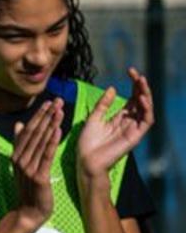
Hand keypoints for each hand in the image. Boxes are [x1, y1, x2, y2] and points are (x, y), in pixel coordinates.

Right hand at [11, 98, 61, 228]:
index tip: (49, 102)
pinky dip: (52, 142)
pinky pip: (46, 156)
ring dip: (51, 125)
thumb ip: (21, 145)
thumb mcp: (23, 165)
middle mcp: (20, 159)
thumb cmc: (29, 188)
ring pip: (41, 142)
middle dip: (46, 116)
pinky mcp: (38, 176)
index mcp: (16, 155)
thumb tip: (19, 125)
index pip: (28, 131)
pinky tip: (58, 130)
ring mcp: (28, 168)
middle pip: (34, 133)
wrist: (29, 211)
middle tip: (57, 101)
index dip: (39, 115)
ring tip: (60, 110)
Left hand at [77, 68, 154, 195]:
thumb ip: (103, 104)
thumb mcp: (93, 118)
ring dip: (146, 95)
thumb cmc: (87, 143)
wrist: (86, 161)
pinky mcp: (135, 137)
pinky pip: (146, 121)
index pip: (132, 97)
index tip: (130, 71)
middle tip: (137, 74)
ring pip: (147, 109)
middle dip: (141, 87)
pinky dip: (146, 109)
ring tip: (141, 82)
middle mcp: (129, 122)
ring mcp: (133, 129)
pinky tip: (140, 99)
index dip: (133, 84)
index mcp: (119, 117)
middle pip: (141, 101)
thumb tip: (113, 88)